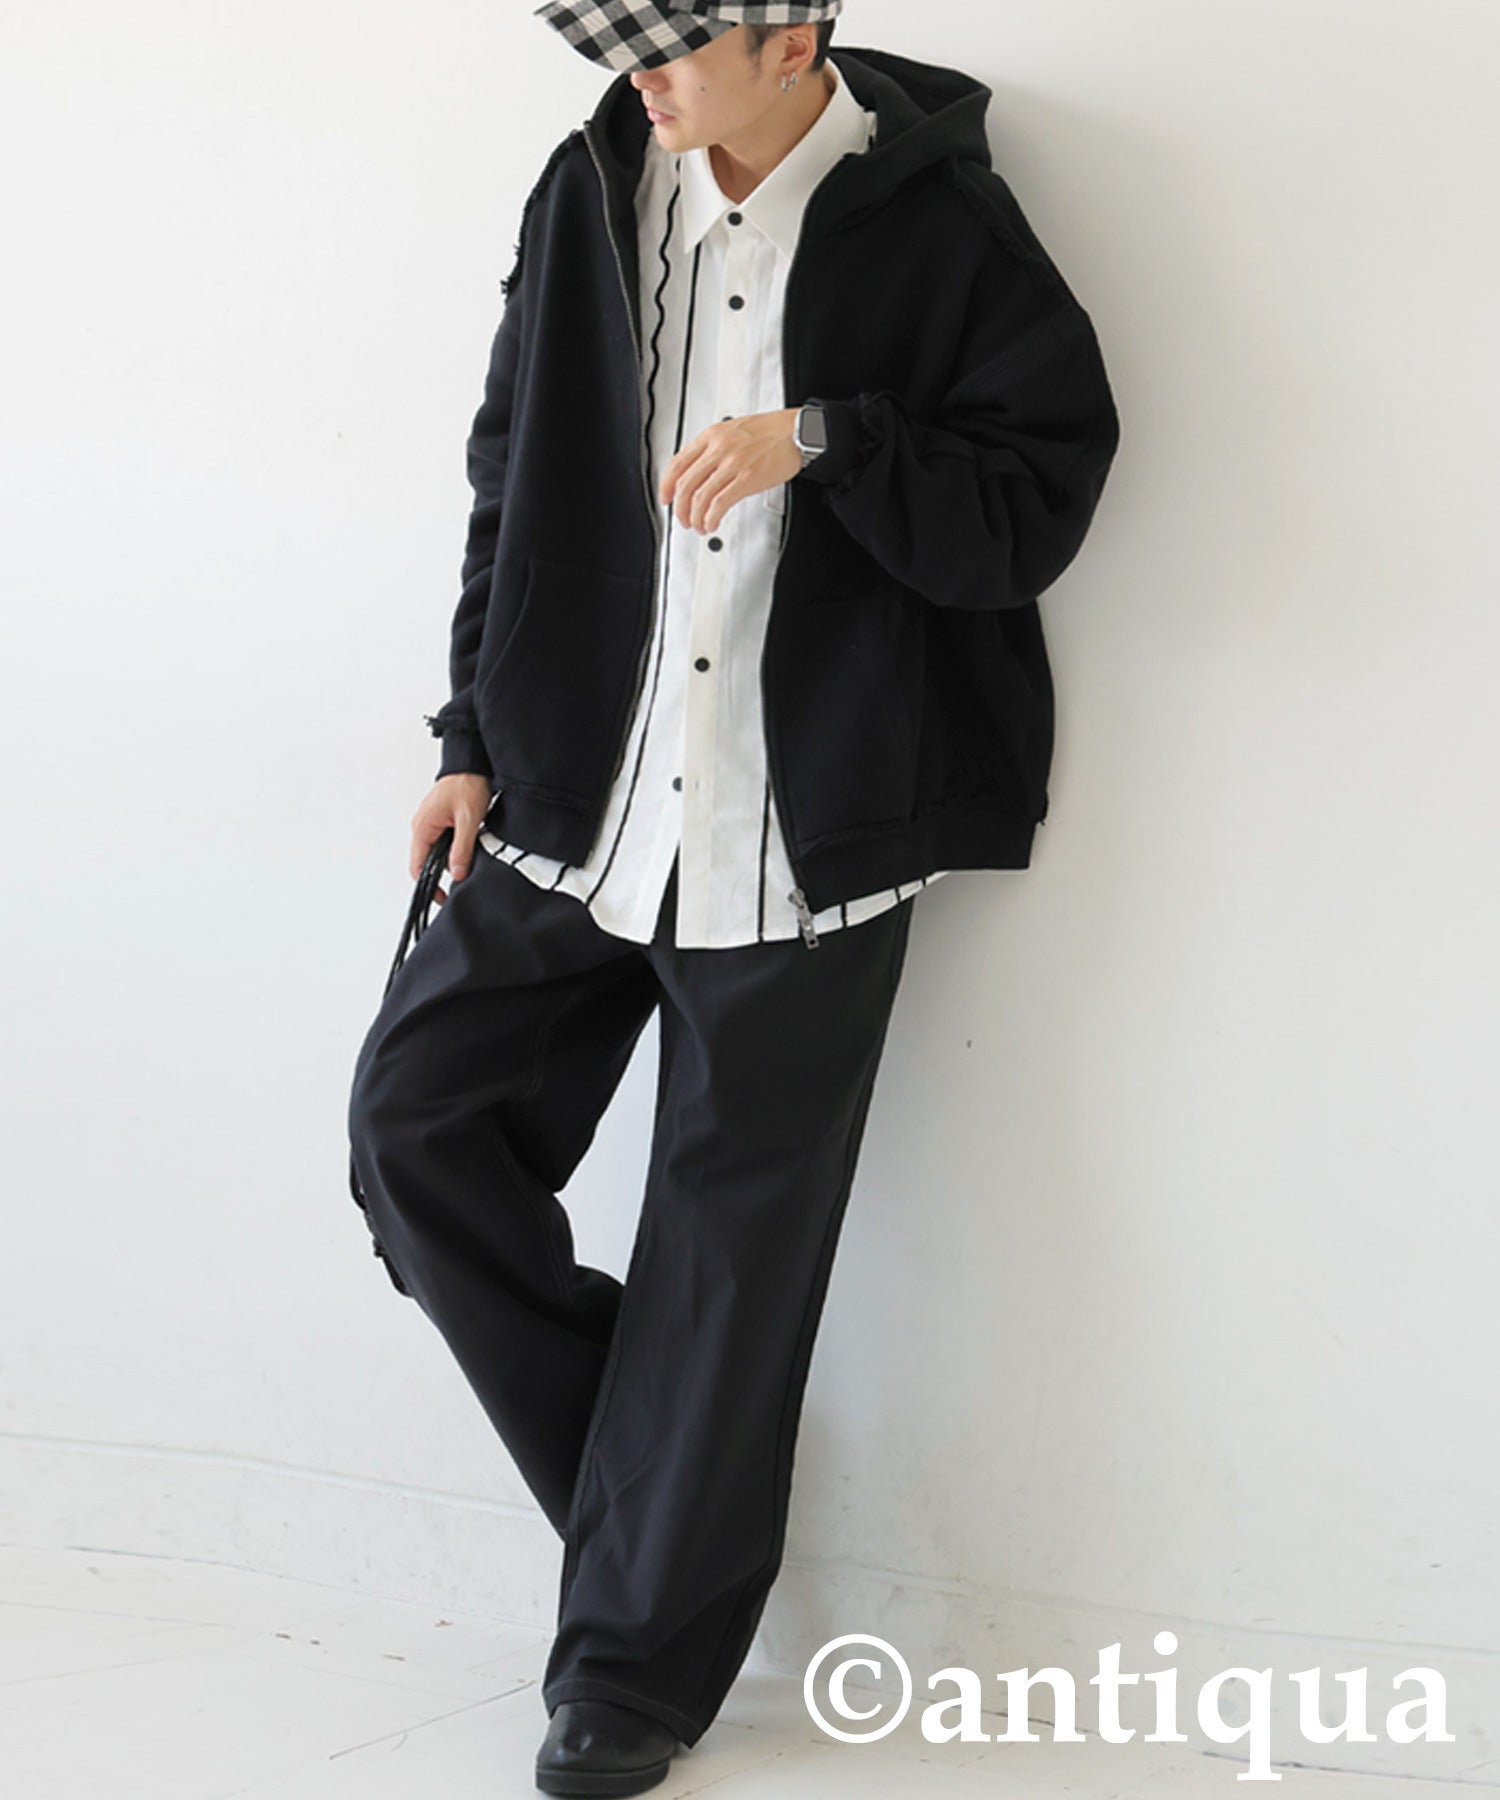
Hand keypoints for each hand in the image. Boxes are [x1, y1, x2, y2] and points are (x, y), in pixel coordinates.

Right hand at [410, 772, 491, 900]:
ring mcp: (429, 823)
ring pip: (434, 853)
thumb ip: (462, 848)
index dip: (429, 886)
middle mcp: (421, 826)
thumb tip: (457, 872)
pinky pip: (440, 842)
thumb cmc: (467, 783)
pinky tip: (465, 850)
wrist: (471, 763)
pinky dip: (451, 850)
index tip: (443, 897)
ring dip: (448, 862)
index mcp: (422, 827)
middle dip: (440, 876)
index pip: (418, 867)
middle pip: (425, 862)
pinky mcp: (438, 820)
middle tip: (459, 885)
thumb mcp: (469, 819)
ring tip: (465, 866)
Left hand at [659, 408, 801, 534]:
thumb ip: (712, 448)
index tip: (666, 498)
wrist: (796, 432)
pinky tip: (712, 524)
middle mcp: (718, 449)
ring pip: (700, 498)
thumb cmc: (769, 432)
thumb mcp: (732, 431)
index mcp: (711, 436)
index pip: (677, 464)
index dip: (666, 486)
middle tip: (683, 519)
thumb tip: (697, 470)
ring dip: (696, 518)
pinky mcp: (747, 479)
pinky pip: (719, 504)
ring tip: (699, 525)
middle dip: (680, 509)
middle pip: (685, 485)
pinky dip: (711, 519)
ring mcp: (732, 465)